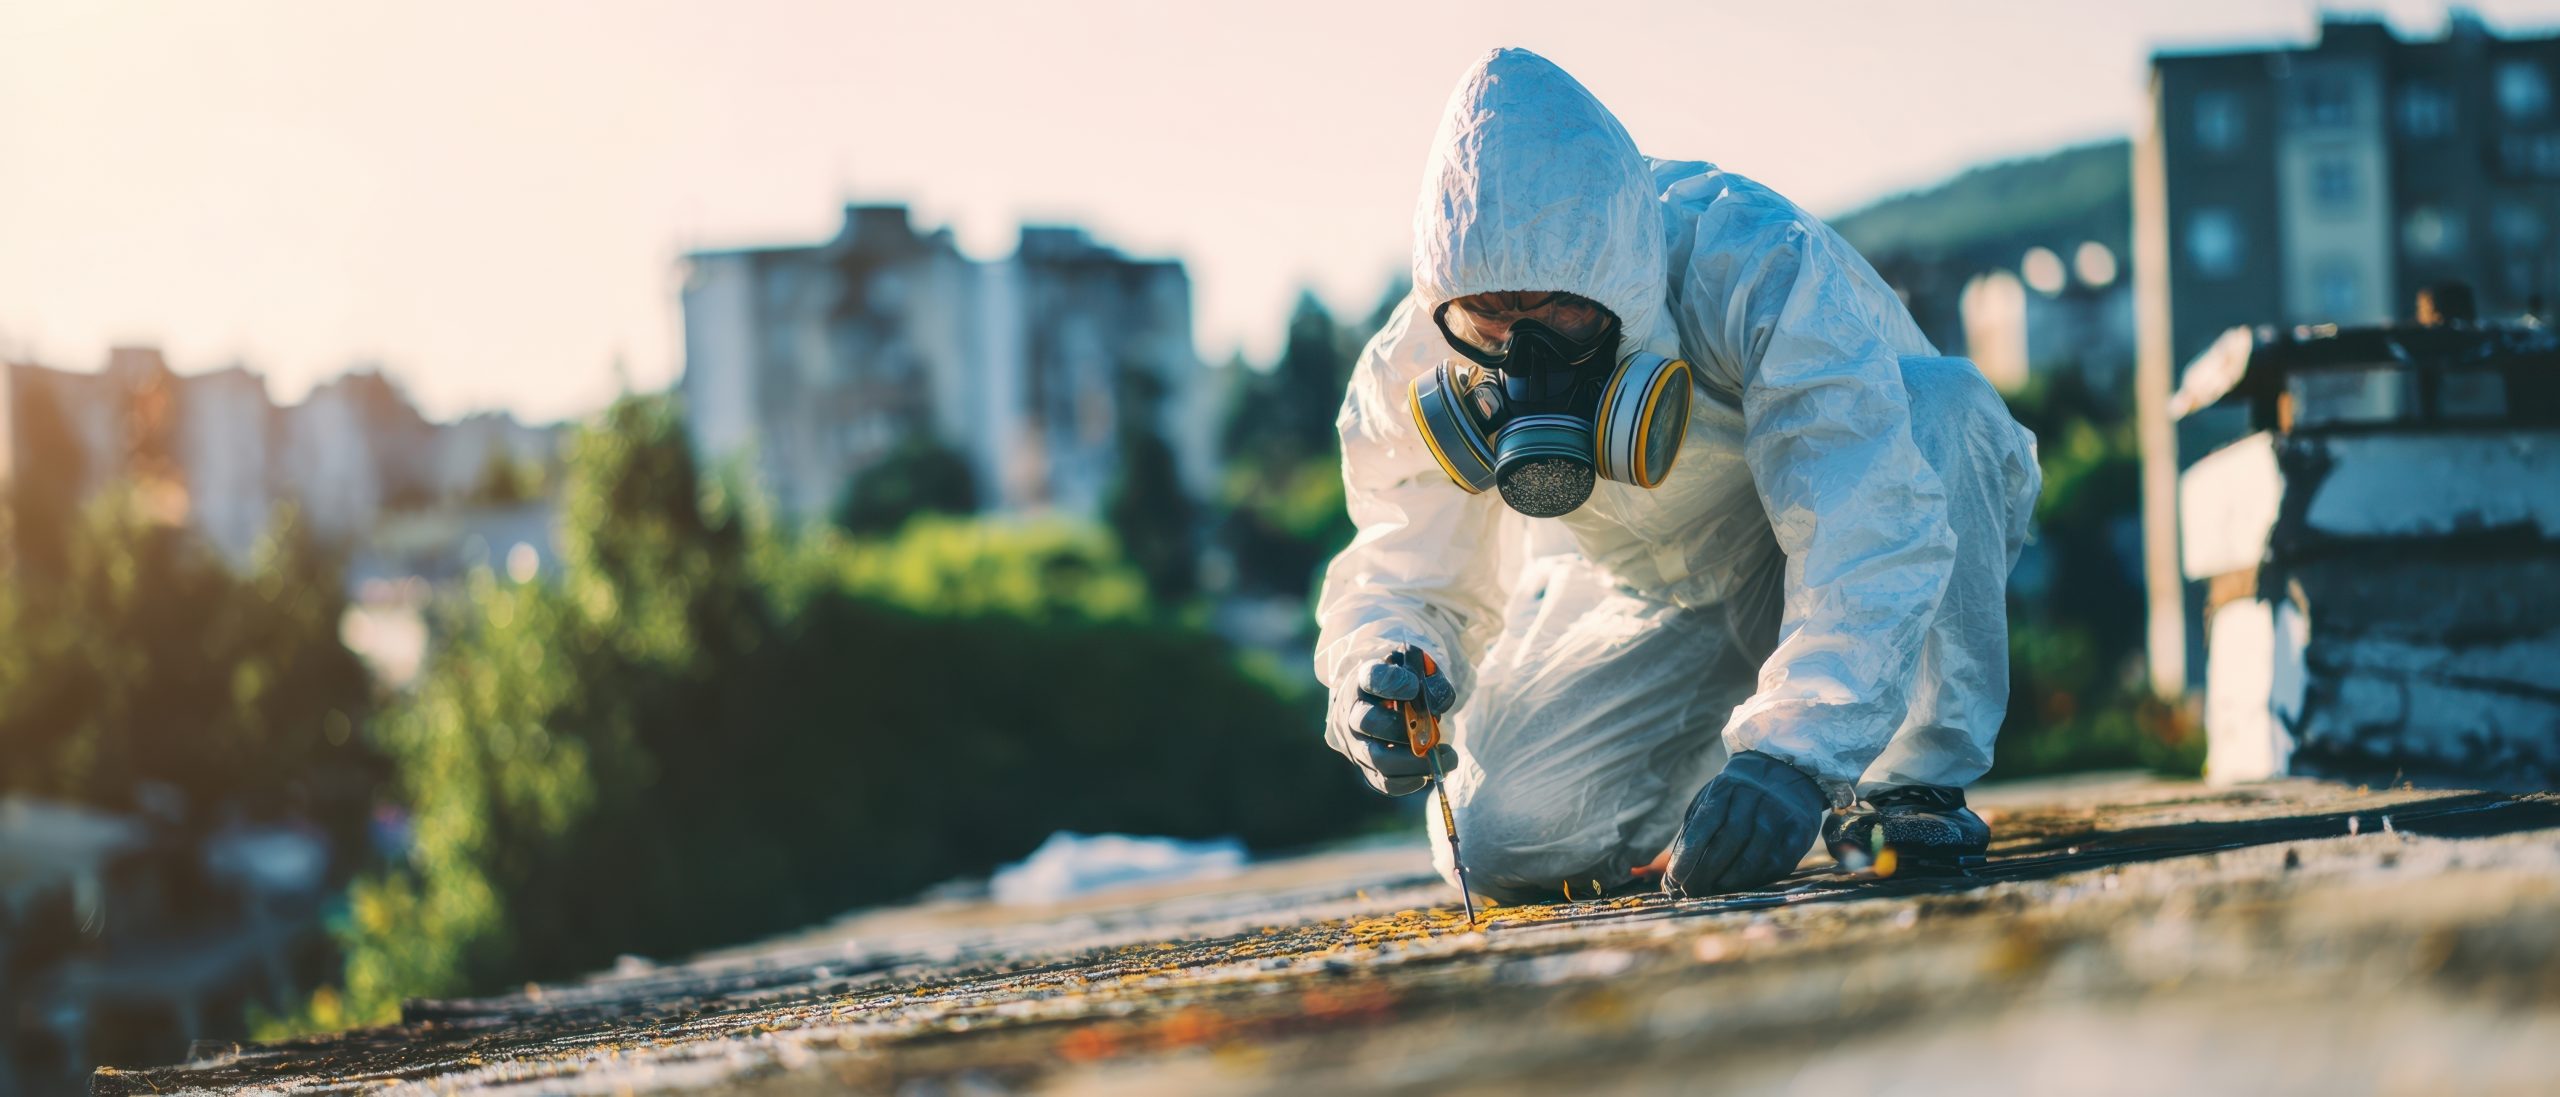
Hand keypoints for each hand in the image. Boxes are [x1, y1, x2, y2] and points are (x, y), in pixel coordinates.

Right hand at [1325, 650, 1458, 795]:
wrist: (1372, 706)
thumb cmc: (1399, 686)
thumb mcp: (1415, 671)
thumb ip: (1431, 680)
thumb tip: (1439, 705)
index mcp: (1364, 679)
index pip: (1372, 678)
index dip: (1394, 684)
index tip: (1415, 687)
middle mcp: (1352, 712)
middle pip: (1369, 722)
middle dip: (1406, 731)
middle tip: (1434, 735)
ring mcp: (1354, 743)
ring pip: (1377, 759)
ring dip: (1414, 762)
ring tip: (1444, 758)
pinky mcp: (1364, 768)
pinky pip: (1384, 783)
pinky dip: (1410, 781)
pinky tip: (1428, 772)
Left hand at [1660, 751, 1825, 896]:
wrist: (1787, 771)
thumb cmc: (1737, 795)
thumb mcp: (1710, 801)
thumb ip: (1691, 833)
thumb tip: (1667, 872)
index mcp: (1726, 787)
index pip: (1704, 824)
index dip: (1688, 856)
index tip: (1674, 880)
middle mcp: (1755, 797)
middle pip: (1728, 841)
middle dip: (1706, 872)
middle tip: (1691, 892)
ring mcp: (1780, 814)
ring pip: (1755, 855)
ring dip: (1731, 880)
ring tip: (1715, 891)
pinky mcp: (1800, 831)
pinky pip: (1779, 863)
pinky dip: (1758, 879)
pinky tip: (1743, 885)